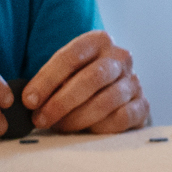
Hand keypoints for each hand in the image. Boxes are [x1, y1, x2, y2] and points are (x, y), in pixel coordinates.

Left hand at [22, 29, 150, 133]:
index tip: (29, 100)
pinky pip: (121, 118)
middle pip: (92, 78)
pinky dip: (99, 127)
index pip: (71, 56)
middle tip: (41, 119)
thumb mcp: (65, 72)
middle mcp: (120, 57)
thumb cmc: (78, 83)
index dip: (47, 80)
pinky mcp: (142, 105)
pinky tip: (85, 130)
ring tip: (59, 126)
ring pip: (106, 100)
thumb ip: (49, 81)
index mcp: (98, 41)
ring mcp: (134, 81)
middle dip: (61, 102)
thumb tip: (28, 101)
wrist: (113, 94)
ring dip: (77, 117)